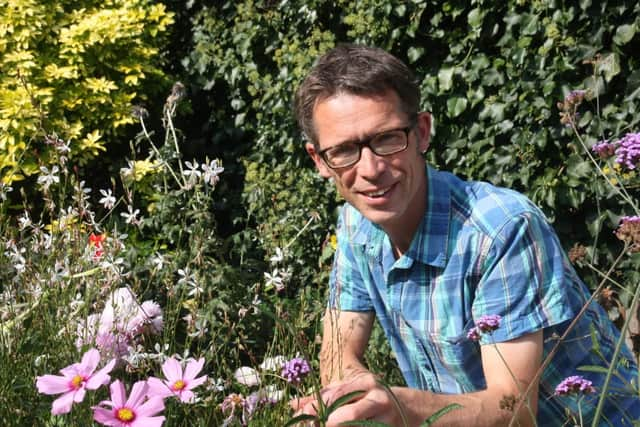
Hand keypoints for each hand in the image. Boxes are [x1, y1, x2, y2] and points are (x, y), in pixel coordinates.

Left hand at [290, 372, 408, 426]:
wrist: (412, 410)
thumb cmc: (372, 399)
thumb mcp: (350, 391)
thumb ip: (323, 397)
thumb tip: (293, 405)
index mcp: (366, 382)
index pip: (336, 395)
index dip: (316, 408)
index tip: (302, 417)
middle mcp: (377, 399)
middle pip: (347, 415)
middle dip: (327, 423)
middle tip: (311, 426)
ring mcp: (386, 419)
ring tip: (328, 425)